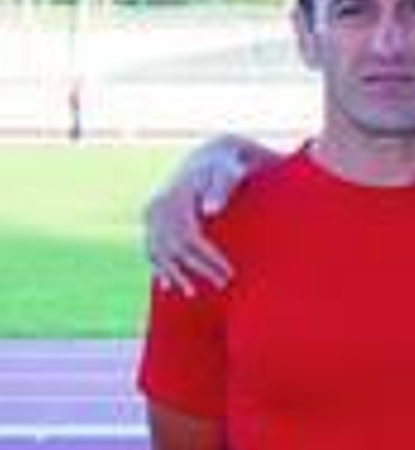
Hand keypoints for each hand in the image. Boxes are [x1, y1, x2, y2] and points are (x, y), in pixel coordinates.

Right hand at [144, 136, 263, 294]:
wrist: (209, 156)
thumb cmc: (225, 165)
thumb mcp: (228, 171)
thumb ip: (221, 188)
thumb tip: (211, 211)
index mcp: (175, 198)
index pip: (190, 237)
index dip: (208, 258)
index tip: (228, 273)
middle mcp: (158, 207)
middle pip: (174, 247)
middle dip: (197, 268)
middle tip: (223, 284)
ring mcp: (152, 213)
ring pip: (158, 251)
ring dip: (173, 273)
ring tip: (191, 292)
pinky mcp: (151, 218)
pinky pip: (150, 247)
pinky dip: (158, 266)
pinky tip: (165, 284)